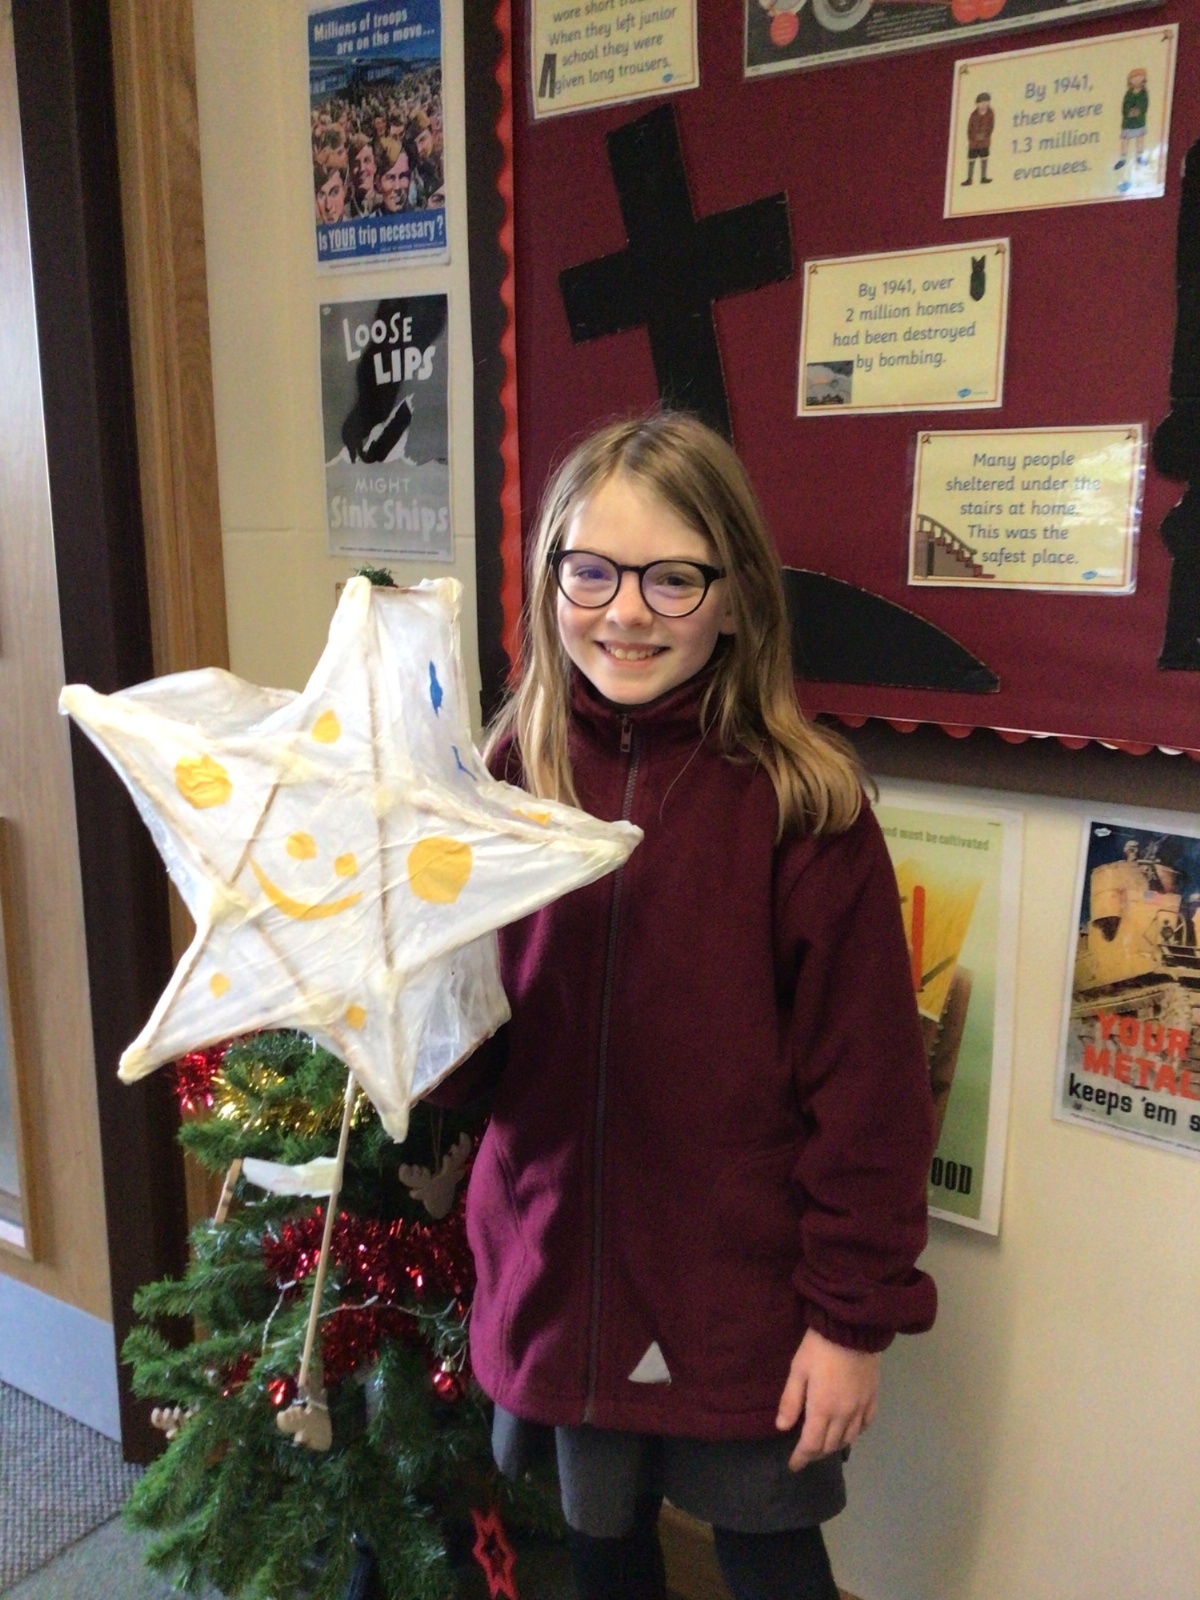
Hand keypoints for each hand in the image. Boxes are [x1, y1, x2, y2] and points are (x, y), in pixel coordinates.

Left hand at [775, 1327, 879, 1470]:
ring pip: (849, 1438)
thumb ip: (791, 1401)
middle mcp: (844, 1415)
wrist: (852, 1328)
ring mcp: (861, 1407)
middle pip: (830, 1445)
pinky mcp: (872, 1397)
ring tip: (823, 1445)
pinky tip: (848, 1431)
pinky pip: (865, 1425)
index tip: (793, 1466)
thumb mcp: (798, 1370)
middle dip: (816, 1453)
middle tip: (805, 1453)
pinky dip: (855, 1434)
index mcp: (823, 1409)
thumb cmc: (819, 1347)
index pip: (811, 1445)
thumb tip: (782, 1427)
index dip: (801, 1458)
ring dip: (834, 1446)